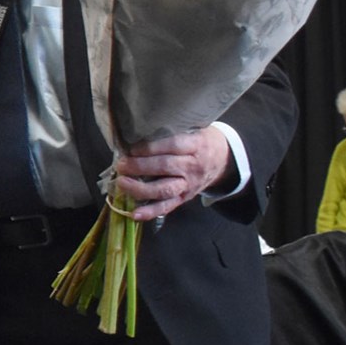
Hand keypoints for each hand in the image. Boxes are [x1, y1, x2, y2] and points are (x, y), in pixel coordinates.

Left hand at [115, 127, 233, 220]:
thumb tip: (138, 132)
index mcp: (196, 145)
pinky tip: (134, 214)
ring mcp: (189, 184)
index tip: (131, 148)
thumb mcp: (194, 130)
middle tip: (121, 165)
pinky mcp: (184, 198)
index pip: (173, 145)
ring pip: (164, 189)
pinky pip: (167, 207)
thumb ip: (173, 132)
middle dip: (139, 166)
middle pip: (165, 167)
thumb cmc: (202, 142)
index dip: (151, 147)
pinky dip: (150, 212)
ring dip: (140, 188)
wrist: (224, 161)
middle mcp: (192, 166)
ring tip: (121, 183)